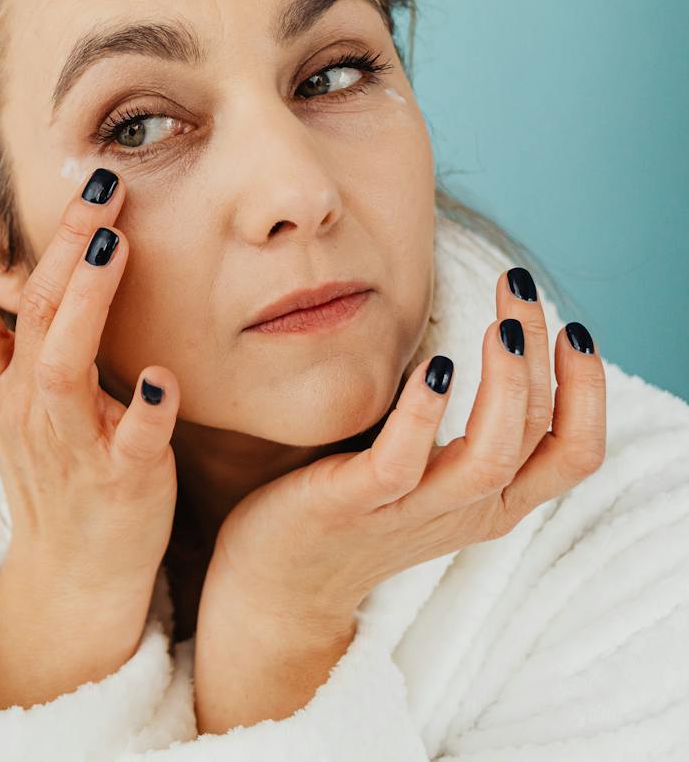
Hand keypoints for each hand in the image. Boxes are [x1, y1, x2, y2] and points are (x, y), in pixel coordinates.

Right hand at [0, 168, 180, 597]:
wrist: (79, 567)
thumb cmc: (45, 468)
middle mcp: (24, 407)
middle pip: (28, 317)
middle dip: (57, 247)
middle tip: (93, 183)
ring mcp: (72, 441)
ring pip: (65, 365)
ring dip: (88, 303)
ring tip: (113, 245)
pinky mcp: (124, 474)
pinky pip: (133, 440)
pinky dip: (146, 409)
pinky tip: (164, 377)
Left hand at [208, 266, 607, 626]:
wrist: (277, 580)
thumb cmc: (355, 506)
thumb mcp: (430, 472)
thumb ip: (466, 430)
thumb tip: (497, 346)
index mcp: (492, 500)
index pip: (576, 450)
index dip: (589, 388)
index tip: (571, 327)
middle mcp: (464, 510)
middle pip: (537, 434)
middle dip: (538, 352)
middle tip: (519, 287)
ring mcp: (410, 511)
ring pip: (491, 458)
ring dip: (506, 384)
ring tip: (497, 325)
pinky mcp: (351, 505)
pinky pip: (400, 464)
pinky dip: (422, 413)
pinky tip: (434, 367)